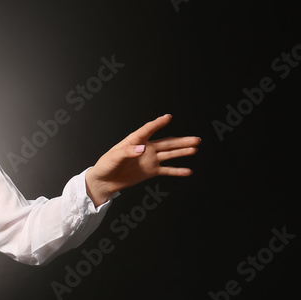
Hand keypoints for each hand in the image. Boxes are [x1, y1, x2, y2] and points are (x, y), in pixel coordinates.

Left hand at [85, 114, 199, 206]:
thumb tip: (142, 149)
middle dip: (181, 140)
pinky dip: (177, 171)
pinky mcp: (151, 171)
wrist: (105, 181)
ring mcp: (149, 159)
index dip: (158, 123)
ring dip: (182, 151)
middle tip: (196, 139)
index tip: (168, 117)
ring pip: (169, 154)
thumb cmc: (106, 165)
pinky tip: (188, 171)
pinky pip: (166, 170)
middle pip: (166, 142)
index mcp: (134, 141)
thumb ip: (128, 152)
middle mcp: (145, 148)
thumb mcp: (114, 157)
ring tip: (195, 148)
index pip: (148, 129)